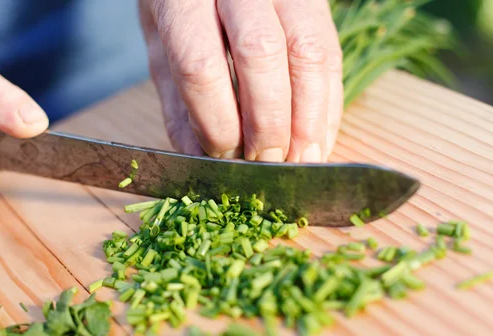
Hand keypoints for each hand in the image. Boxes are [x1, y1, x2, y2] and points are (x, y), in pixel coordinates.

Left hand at [139, 0, 342, 161]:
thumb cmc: (180, 9)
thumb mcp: (162, 50)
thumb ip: (180, 105)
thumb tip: (202, 160)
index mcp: (185, 0)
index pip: (202, 67)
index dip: (217, 122)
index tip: (225, 155)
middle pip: (261, 56)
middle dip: (268, 123)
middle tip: (266, 163)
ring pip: (308, 54)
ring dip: (308, 121)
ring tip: (300, 162)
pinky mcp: (315, 3)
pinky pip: (330, 56)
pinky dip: (328, 107)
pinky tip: (318, 140)